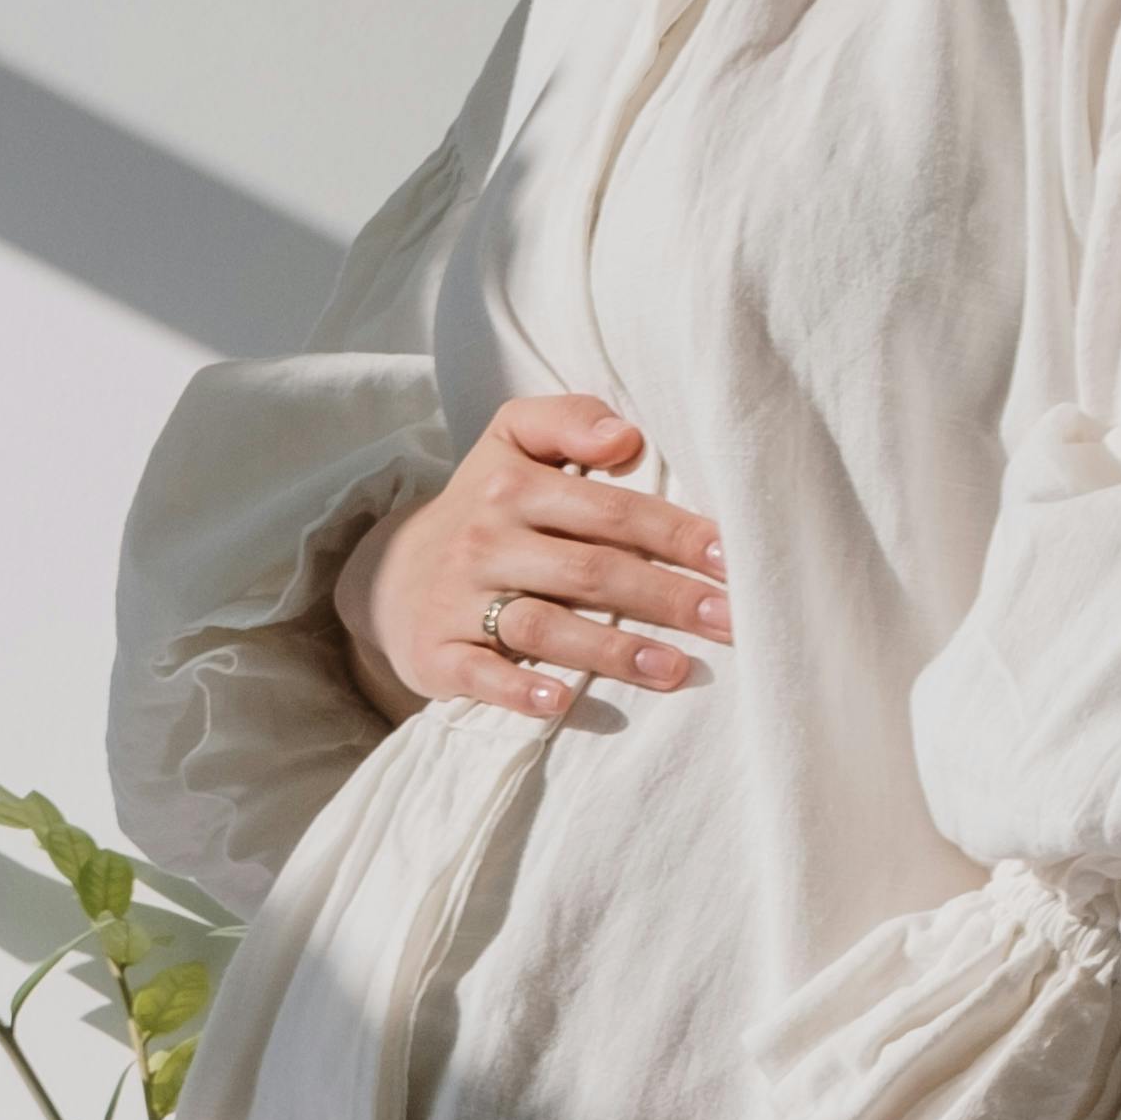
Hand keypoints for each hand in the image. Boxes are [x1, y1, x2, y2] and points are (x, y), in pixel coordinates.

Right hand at [343, 394, 728, 729]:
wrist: (389, 573)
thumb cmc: (484, 509)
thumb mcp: (511, 442)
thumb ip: (568, 419)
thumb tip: (627, 437)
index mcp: (513, 485)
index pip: (611, 510)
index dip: (676, 534)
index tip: (732, 561)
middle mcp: (486, 540)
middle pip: (589, 569)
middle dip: (666, 597)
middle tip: (729, 622)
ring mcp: (459, 599)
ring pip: (542, 625)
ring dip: (612, 650)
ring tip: (676, 669)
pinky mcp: (436, 652)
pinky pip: (480, 673)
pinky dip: (519, 689)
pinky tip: (561, 700)